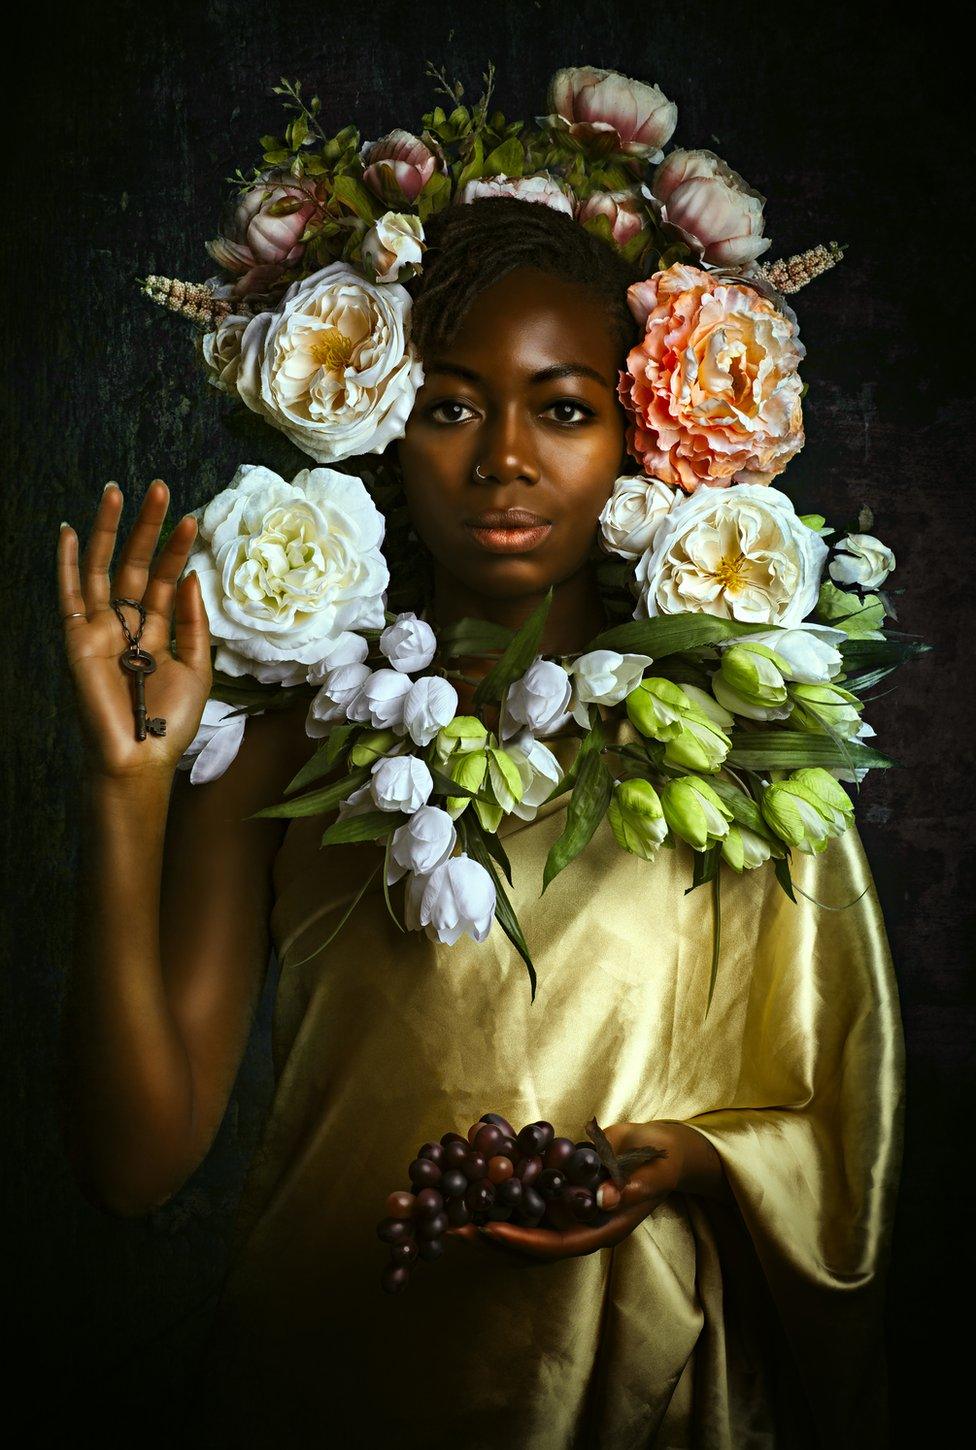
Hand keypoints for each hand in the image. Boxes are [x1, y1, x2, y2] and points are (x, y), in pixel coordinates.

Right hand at [57, 480, 212, 779]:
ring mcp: (100, 628)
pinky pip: (70, 595)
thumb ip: (195, 621)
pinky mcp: (77, 639)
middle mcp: (127, 623)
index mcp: (157, 631)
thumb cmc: (170, 721)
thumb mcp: (198, 667)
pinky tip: (67, 530)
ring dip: (109, 530)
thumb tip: (192, 575)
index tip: (192, 517)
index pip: (168, 580)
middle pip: (136, 564)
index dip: (179, 549)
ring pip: (102, 568)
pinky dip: (66, 563)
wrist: (142, 757)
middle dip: (148, 526)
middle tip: (161, 487)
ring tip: (118, 491)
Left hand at [445, 1121, 684, 1263]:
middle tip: (452, 1226)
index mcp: (601, 1230)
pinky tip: (476, 1178)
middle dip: (492, 1235)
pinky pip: (528, 1195)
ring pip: (523, 1221)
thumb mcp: (652, 1172)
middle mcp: (579, 1225)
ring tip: (450, 1210)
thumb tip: (605, 1197)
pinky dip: (503, 1189)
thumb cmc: (661, 1160)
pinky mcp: (561, 1190)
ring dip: (489, 1216)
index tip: (492, 1230)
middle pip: (530, 1240)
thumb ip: (630, 1186)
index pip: (557, 1244)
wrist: (665, 1149)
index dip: (524, 1240)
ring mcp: (568, 1209)